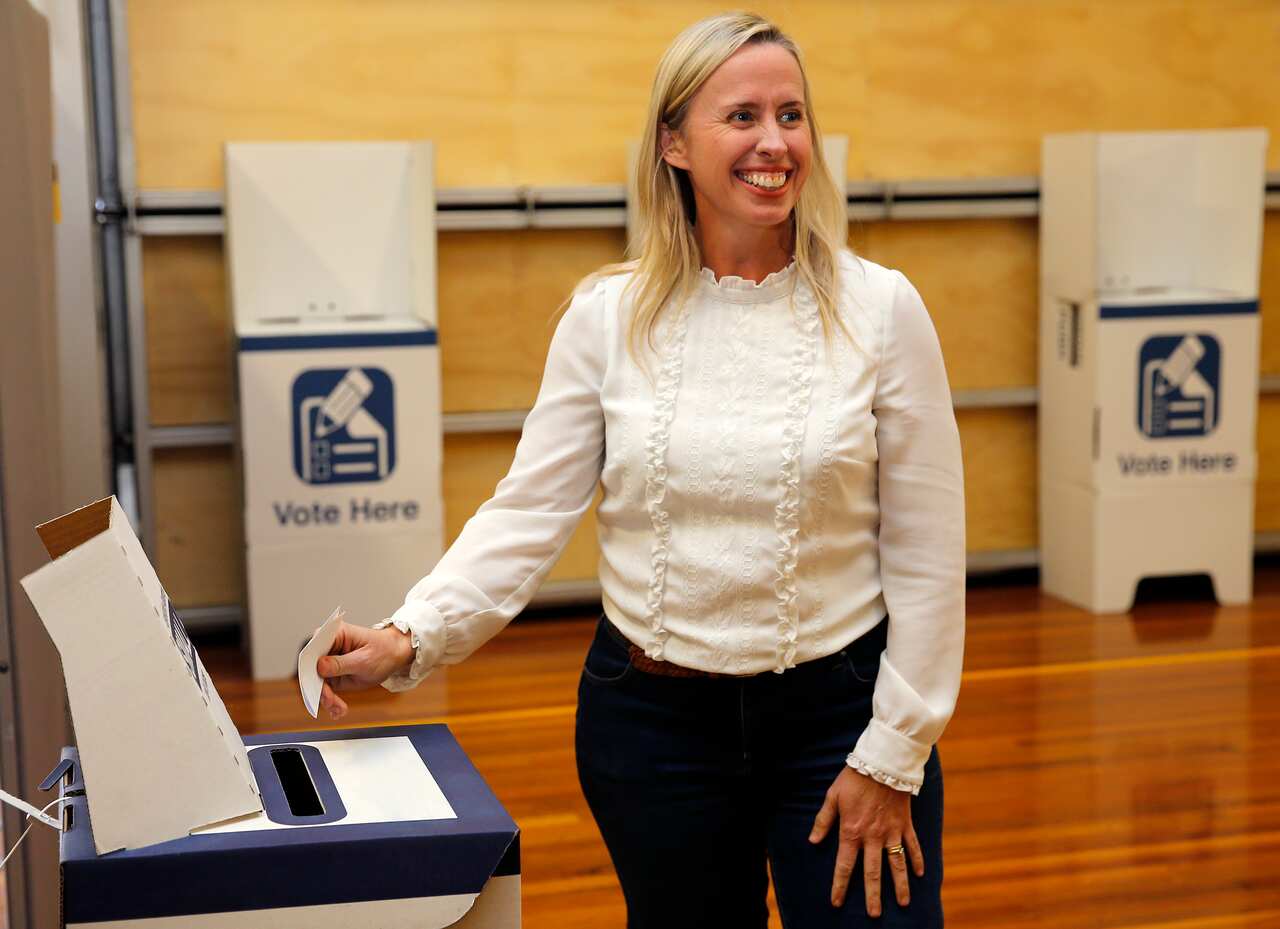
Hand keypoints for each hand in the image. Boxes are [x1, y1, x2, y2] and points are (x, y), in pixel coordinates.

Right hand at [314, 621, 414, 719]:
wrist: (395, 656)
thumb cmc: (383, 650)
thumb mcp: (364, 659)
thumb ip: (340, 663)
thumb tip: (319, 666)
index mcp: (335, 634)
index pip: (313, 648)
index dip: (309, 665)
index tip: (312, 682)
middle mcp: (328, 648)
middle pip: (312, 669)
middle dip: (319, 688)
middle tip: (330, 701)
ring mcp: (329, 663)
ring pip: (318, 683)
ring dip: (326, 698)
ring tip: (338, 709)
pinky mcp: (333, 676)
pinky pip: (326, 690)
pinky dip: (331, 702)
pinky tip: (338, 711)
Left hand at [808, 766, 924, 916]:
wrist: (882, 762)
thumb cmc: (854, 779)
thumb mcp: (833, 797)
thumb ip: (824, 821)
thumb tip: (813, 842)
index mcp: (852, 832)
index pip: (844, 865)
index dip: (840, 885)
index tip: (837, 902)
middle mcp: (872, 837)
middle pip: (873, 872)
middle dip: (873, 895)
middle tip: (873, 915)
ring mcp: (891, 832)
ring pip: (897, 864)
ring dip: (900, 885)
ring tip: (903, 903)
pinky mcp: (905, 824)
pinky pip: (913, 845)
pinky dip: (917, 860)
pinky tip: (920, 874)